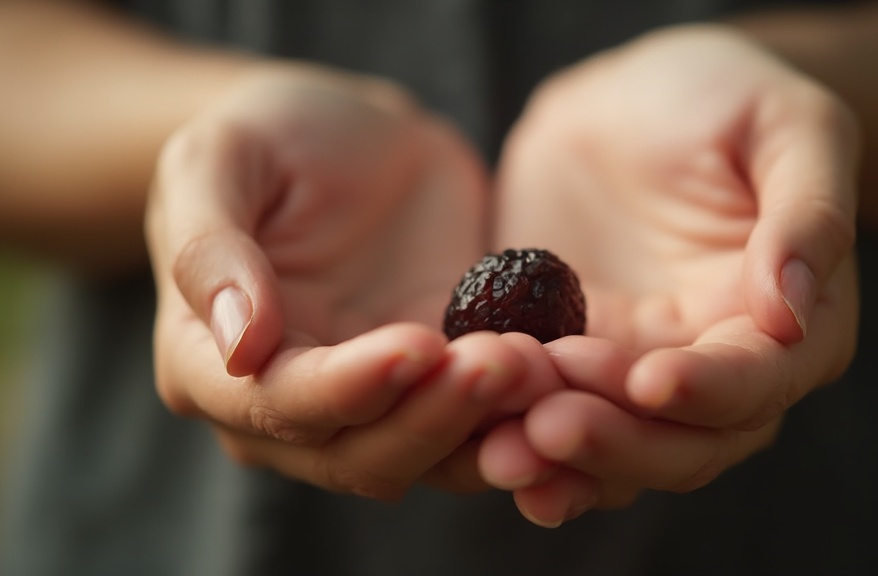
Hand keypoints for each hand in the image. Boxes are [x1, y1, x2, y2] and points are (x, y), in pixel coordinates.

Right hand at [145, 63, 560, 498]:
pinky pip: (483, 424)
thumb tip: (241, 347)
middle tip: (505, 359)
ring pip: (431, 454)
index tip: (418, 348)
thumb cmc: (271, 138)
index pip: (277, 406)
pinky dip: (522, 414)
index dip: (347, 389)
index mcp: (212, 366)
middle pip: (362, 452)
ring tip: (543, 365)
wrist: (357, 140)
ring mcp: (372, 407)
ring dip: (488, 425)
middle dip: (436, 415)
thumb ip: (211, 248)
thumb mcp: (218, 160)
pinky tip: (566, 375)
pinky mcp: (441, 389)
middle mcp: (289, 411)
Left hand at [480, 25, 859, 525]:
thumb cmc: (726, 97)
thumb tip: (793, 309)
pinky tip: (480, 445)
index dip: (709, 389)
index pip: (757, 380)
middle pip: (683, 443)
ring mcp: (641, 371)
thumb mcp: (789, 126)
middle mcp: (719, 368)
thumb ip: (810, 213)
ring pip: (614, 448)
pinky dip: (521, 437)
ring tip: (504, 450)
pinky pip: (551, 413)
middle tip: (551, 425)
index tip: (651, 381)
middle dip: (620, 441)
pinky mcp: (573, 361)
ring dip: (562, 459)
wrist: (629, 100)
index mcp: (791, 326)